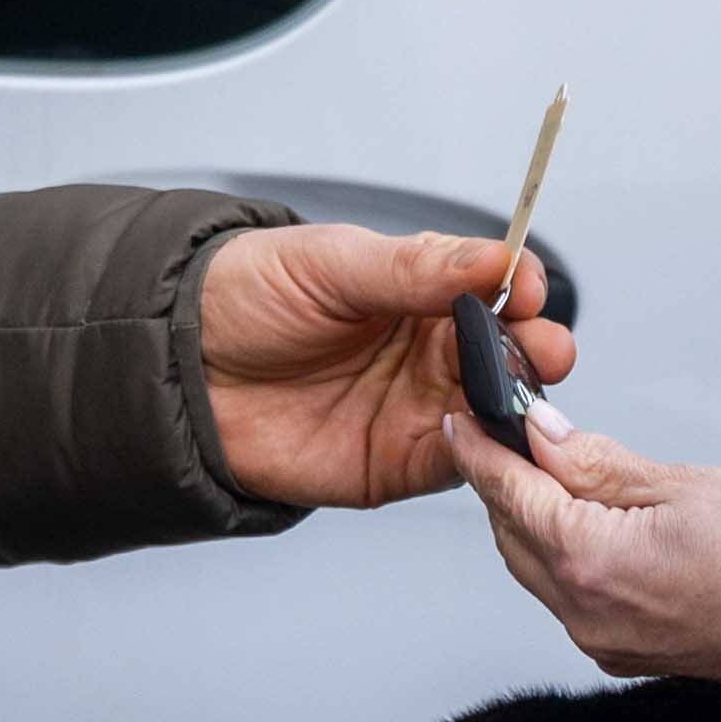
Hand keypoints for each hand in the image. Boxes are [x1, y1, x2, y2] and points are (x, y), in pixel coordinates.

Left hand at [197, 222, 573, 511]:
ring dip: (520, 402)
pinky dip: (483, 453)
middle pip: (509, 352)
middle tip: (543, 346)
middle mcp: (426, 350)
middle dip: (537, 348)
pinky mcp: (395, 464)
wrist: (177, 368)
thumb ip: (415, 268)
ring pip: (495, 409)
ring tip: (524, 390)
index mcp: (418, 291)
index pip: (495, 286)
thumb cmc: (244, 299)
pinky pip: (458, 464)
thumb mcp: (332, 264)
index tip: (527, 286)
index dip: (521, 286)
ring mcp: (415, 407)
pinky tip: (483, 432)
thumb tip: (492, 257)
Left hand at [452, 417, 720, 683]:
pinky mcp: (627, 652)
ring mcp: (604, 638)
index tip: (463, 422)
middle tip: (510, 435)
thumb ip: (601, 463)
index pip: (509, 494)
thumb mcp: (686, 483)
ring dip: (533, 522)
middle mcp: (586, 611)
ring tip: (551, 473)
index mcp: (591, 561)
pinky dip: (563, 556)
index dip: (481, 450)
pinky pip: (569, 598)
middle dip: (504, 483)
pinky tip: (587, 526)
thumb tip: (548, 437)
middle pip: (512, 536)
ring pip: (537, 569)